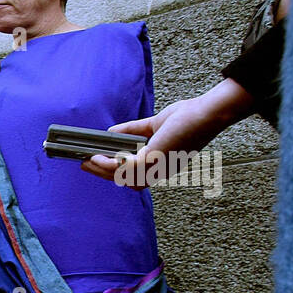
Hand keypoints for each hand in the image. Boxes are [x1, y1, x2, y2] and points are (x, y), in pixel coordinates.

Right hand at [81, 79, 254, 188]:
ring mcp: (157, 168)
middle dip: (102, 174)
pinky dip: (108, 164)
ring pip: (122, 176)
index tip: (96, 163)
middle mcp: (159, 171)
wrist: (208, 112)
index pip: (133, 176)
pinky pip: (124, 167)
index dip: (113, 172)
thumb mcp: (154, 124)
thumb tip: (111, 132)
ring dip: (101, 170)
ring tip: (87, 161)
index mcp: (161, 166)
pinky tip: (98, 156)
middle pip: (124, 180)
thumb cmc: (189, 117)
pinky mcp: (154, 160)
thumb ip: (133, 130)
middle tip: (84, 164)